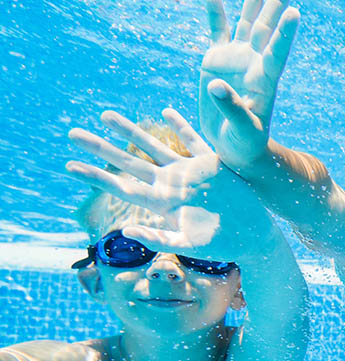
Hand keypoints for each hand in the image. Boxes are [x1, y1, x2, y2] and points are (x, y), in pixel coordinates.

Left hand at [66, 108, 269, 255]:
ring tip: (104, 116)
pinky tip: (166, 111)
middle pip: (128, 162)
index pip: (120, 186)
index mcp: (161, 203)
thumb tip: (125, 232)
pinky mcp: (211, 165)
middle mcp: (170, 184)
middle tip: (72, 134)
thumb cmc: (223, 245)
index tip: (69, 166)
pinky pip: (193, 140)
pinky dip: (181, 125)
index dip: (95, 176)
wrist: (254, 236)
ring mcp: (189, 173)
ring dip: (129, 131)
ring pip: (153, 147)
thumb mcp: (189, 245)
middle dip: (100, 148)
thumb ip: (158, 238)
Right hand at [198, 0, 299, 170]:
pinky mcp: (218, 59)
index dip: (285, 33)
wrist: (234, 145)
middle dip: (273, 5)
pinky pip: (217, 29)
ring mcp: (237, 58)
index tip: (295, 13)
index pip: (277, 52)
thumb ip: (233, 108)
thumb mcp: (244, 130)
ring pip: (247, 23)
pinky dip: (214, 11)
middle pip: (265, 28)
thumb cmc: (246, 143)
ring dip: (252, 2)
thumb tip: (216, 85)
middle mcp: (254, 62)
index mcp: (265, 80)